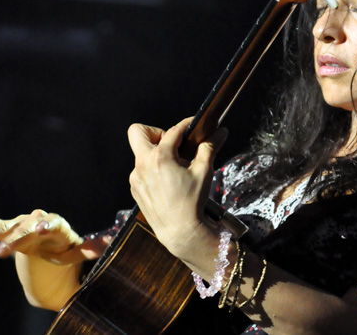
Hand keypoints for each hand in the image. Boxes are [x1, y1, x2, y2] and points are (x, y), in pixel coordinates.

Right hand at [0, 207, 107, 264]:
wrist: (48, 238)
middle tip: (1, 251)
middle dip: (13, 240)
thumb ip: (90, 247)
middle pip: (23, 229)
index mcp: (55, 225)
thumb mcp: (76, 250)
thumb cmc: (63, 245)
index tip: (38, 230)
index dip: (45, 227)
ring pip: (3, 227)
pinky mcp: (6, 226)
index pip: (50, 224)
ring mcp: (19, 223)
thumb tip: (112, 242)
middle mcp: (35, 220)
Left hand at [127, 117, 227, 259]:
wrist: (181, 231)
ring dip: (155, 154)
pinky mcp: (135, 188)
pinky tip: (167, 182)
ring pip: (140, 154)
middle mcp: (142, 165)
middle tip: (171, 144)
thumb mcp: (204, 171)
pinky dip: (153, 170)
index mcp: (160, 157)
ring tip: (174, 167)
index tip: (194, 124)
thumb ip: (210, 147)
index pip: (173, 131)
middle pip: (138, 132)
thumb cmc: (193, 201)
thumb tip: (221, 131)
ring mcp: (136, 178)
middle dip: (154, 132)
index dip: (186, 125)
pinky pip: (141, 170)